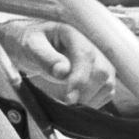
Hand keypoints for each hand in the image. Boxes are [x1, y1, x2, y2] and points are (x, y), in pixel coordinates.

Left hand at [0, 20, 115, 107]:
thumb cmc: (31, 42)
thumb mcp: (31, 45)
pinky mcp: (98, 74)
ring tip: (70, 104)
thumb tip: (63, 72)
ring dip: (91, 98)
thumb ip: (45, 57)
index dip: (80, 78)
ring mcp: (98, 60)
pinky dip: (95, 101)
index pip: (86, 55)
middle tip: (68, 104)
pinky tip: (77, 104)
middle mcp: (91, 46)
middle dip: (87, 92)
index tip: (70, 98)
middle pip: (102, 71)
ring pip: (107, 83)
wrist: (33, 44)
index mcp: (74, 34)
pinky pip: (106, 90)